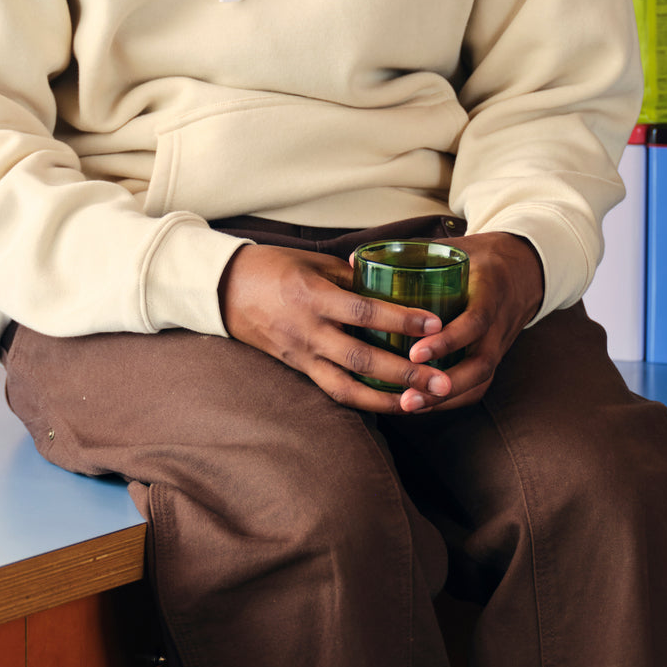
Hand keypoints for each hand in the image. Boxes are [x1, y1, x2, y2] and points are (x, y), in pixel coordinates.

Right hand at [218, 244, 459, 413]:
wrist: (223, 290)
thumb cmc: (270, 267)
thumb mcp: (311, 261)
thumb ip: (350, 275)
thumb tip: (388, 280)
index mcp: (314, 297)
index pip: (364, 311)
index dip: (401, 320)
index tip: (435, 323)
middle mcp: (309, 331)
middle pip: (363, 359)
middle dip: (405, 374)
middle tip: (443, 382)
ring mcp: (302, 355)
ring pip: (349, 388)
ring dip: (390, 399)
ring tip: (425, 404)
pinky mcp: (298, 369)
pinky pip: (335, 391)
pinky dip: (366, 401)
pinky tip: (393, 405)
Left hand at [392, 232, 544, 413]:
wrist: (523, 268)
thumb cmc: (476, 257)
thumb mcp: (450, 248)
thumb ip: (407, 254)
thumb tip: (351, 260)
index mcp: (489, 290)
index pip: (474, 321)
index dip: (448, 341)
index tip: (415, 353)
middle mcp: (499, 323)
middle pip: (481, 364)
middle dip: (445, 385)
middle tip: (408, 395)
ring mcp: (500, 344)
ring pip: (481, 380)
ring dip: (446, 398)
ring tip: (409, 406)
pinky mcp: (495, 356)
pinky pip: (479, 385)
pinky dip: (452, 399)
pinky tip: (423, 405)